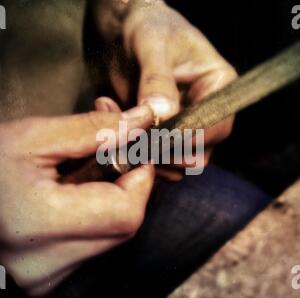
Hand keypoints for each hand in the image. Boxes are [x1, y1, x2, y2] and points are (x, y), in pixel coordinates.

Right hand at [0, 106, 153, 295]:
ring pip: (111, 234)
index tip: (136, 152)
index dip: (141, 178)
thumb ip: (96, 129)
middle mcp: (46, 264)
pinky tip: (74, 197)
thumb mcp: (35, 137)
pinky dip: (95, 215)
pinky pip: (93, 242)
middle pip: (124, 225)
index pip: (126, 211)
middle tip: (110, 157)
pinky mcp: (48, 276)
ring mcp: (47, 276)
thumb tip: (141, 121)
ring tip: (83, 176)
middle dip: (127, 185)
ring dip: (111, 199)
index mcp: (42, 225)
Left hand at [95, 1, 236, 179]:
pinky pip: (154, 158)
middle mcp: (205, 111)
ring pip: (175, 162)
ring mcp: (184, 126)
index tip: (155, 136)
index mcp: (217, 86)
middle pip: (197, 152)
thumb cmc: (146, 27)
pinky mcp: (162, 134)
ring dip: (146, 155)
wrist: (125, 32)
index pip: (215, 127)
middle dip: (165, 153)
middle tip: (134, 137)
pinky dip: (135, 153)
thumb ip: (157, 80)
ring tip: (119, 127)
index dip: (187, 138)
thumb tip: (163, 114)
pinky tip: (115, 128)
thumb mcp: (151, 45)